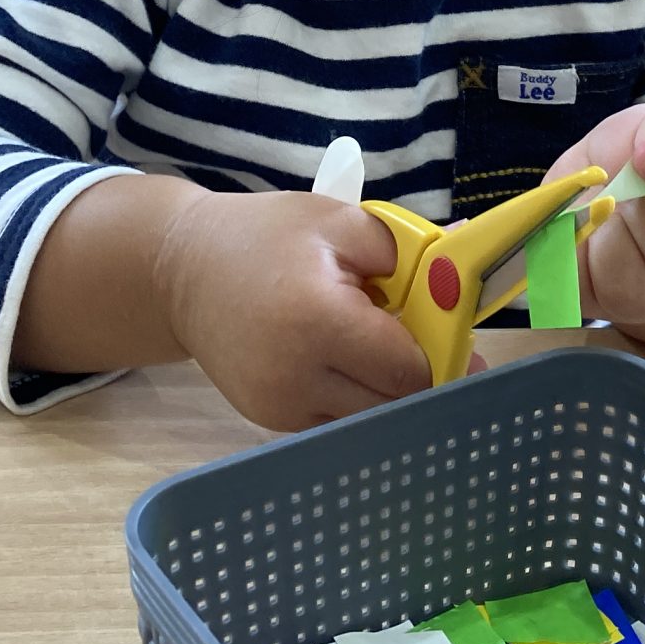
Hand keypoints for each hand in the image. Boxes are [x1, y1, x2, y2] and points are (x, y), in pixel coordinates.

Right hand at [153, 189, 431, 431]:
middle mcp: (297, 377)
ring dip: (386, 392)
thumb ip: (407, 253)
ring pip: (367, 420)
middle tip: (428, 343)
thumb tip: (461, 282)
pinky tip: (345, 363)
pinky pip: (335, 422)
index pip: (409, 370)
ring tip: (379, 349)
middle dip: (418, 375)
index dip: (439, 353)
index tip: (451, 335)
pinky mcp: (268, 421)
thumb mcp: (341, 222)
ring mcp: (279, 408)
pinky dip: (353, 399)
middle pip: (393, 404)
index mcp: (320, 321)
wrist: (183, 270)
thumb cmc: (267, 236)